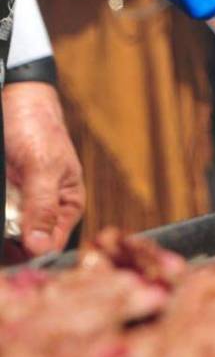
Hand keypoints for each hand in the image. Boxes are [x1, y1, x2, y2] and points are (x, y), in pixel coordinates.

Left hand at [3, 82, 83, 255]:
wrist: (14, 101)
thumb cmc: (38, 129)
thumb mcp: (43, 169)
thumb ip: (42, 207)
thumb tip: (40, 248)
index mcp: (66, 207)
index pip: (49, 246)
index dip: (30, 255)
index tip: (9, 254)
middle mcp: (41, 210)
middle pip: (22, 243)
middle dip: (8, 244)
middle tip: (2, 222)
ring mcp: (16, 205)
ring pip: (4, 231)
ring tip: (1, 200)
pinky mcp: (2, 198)